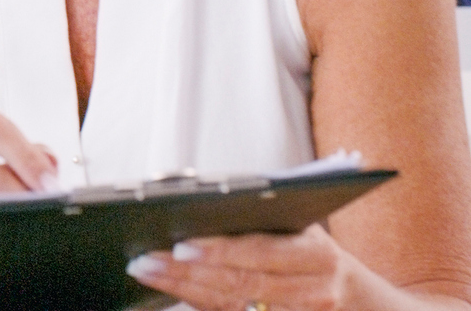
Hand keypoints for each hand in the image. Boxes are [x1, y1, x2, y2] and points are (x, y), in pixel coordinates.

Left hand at [128, 224, 359, 310]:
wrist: (356, 301)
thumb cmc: (312, 252)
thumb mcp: (301, 229)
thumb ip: (260, 219)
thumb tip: (196, 201)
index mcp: (318, 256)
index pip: (262, 253)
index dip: (221, 251)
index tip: (180, 245)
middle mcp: (314, 292)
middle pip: (242, 284)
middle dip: (188, 272)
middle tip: (146, 260)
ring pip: (234, 307)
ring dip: (185, 290)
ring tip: (148, 273)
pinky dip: (199, 305)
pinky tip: (171, 292)